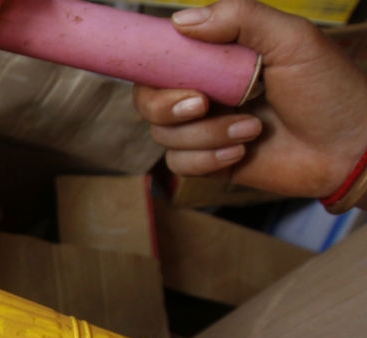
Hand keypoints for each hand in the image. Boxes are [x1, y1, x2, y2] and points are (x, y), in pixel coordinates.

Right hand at [134, 0, 366, 198]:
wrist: (351, 148)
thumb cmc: (330, 89)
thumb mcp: (292, 39)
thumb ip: (241, 17)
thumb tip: (181, 20)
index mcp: (218, 58)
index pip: (162, 57)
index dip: (151, 65)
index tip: (163, 71)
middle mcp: (205, 91)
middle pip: (147, 100)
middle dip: (166, 106)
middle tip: (201, 105)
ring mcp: (205, 127)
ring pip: (164, 134)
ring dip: (206, 134)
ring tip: (252, 129)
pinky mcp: (210, 160)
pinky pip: (179, 163)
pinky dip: (208, 158)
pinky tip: (243, 151)